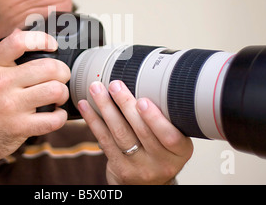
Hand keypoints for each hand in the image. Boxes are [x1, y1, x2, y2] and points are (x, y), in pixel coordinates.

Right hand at [0, 29, 70, 183]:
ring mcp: (11, 107)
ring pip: (56, 91)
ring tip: (58, 95)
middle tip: (61, 76)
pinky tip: (54, 114)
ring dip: (63, 93)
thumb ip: (0, 55)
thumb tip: (20, 33)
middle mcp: (1, 84)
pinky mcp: (20, 128)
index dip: (42, 40)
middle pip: (49, 67)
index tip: (51, 46)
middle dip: (63, 71)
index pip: (19, 42)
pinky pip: (54, 119)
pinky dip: (60, 116)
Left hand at [78, 80, 192, 184]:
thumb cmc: (161, 153)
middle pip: (141, 131)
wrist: (149, 184)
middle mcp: (162, 162)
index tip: (143, 100)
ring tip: (96, 89)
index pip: (169, 135)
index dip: (155, 118)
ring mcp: (140, 167)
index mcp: (180, 151)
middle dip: (125, 104)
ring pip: (120, 134)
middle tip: (114, 85)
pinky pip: (104, 140)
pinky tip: (86, 106)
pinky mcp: (120, 169)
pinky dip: (93, 120)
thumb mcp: (172, 140)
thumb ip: (165, 118)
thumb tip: (146, 81)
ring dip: (106, 108)